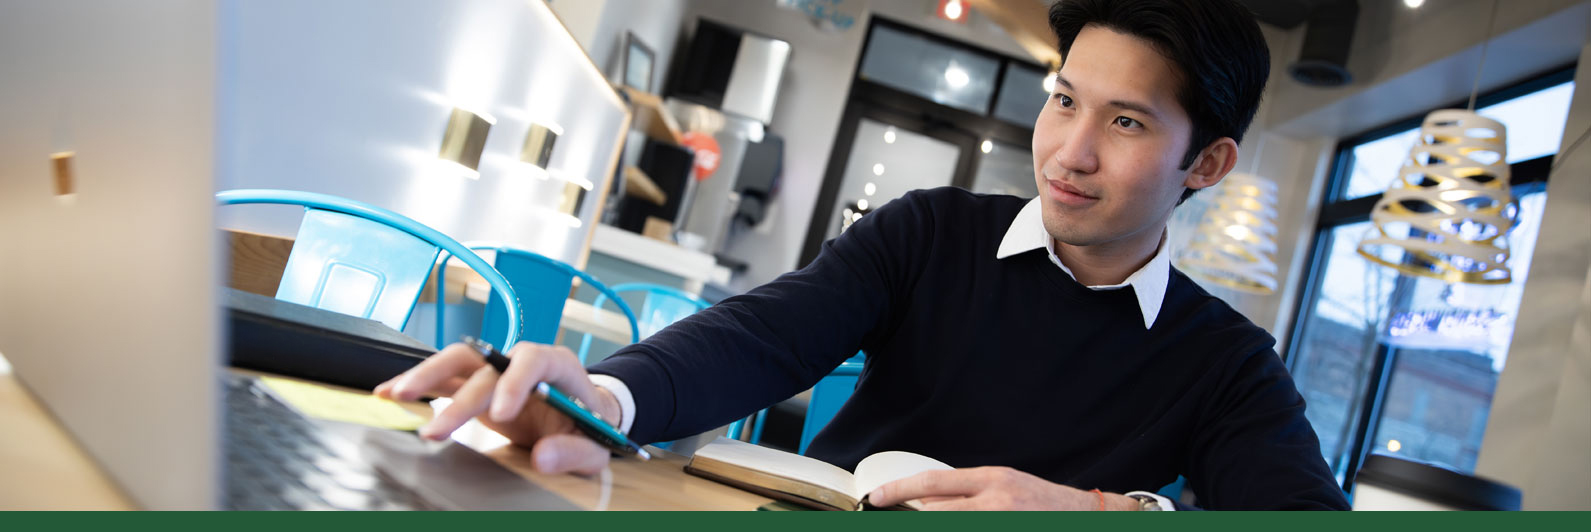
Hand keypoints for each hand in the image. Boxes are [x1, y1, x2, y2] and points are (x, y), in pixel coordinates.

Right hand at [372, 341, 618, 475]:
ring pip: (458, 362)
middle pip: (485, 363)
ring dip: (426, 377)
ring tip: (395, 396)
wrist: (585, 416)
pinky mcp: (478, 384)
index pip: (534, 359)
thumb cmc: (592, 426)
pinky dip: (418, 385)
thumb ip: (574, 451)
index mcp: (558, 366)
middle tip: (436, 430)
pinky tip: (388, 393)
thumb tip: (545, 458)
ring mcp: (497, 370)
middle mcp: (523, 361)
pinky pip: (445, 379)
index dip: (515, 382)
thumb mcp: (595, 444)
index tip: (500, 414)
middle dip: (458, 396)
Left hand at [867, 466, 1137, 510]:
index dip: (899, 490)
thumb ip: (967, 493)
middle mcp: (996, 501)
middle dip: (915, 517)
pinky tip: (963, 522)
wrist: (1086, 517)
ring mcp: (1002, 522)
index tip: (875, 497)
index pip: (933, 482)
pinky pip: (968, 531)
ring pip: (948, 523)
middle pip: (936, 512)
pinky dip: (958, 527)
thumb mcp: (1005, 485)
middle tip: (900, 515)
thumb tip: (925, 500)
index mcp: (992, 479)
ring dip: (940, 522)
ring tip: (945, 516)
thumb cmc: (1042, 502)